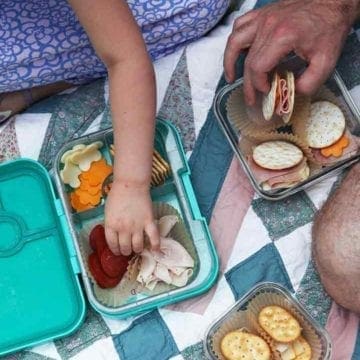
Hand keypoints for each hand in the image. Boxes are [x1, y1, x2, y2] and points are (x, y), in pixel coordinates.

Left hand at [104, 179, 159, 255]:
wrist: (131, 184)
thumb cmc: (117, 195)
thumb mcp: (108, 212)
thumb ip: (111, 224)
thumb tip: (114, 234)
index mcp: (111, 225)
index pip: (112, 244)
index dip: (115, 250)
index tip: (118, 251)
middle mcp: (123, 229)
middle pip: (125, 247)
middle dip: (126, 251)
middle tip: (128, 250)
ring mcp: (137, 226)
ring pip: (137, 246)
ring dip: (137, 249)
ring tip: (138, 248)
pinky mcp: (148, 222)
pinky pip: (153, 237)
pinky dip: (156, 245)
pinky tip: (156, 250)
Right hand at [224, 0, 357, 105]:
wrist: (333, 2)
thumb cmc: (329, 28)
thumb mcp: (326, 61)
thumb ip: (309, 83)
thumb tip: (291, 94)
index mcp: (282, 37)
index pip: (257, 67)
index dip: (258, 84)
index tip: (267, 92)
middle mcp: (268, 26)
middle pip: (247, 61)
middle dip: (248, 84)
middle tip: (251, 99)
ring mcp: (263, 18)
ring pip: (235, 41)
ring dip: (229, 61)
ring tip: (231, 78)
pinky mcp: (263, 13)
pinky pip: (240, 25)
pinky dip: (235, 41)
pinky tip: (238, 53)